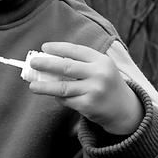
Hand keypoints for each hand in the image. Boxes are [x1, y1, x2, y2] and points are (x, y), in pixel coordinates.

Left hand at [27, 42, 143, 134]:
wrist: (125, 110)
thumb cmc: (106, 84)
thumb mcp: (101, 68)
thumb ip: (81, 63)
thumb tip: (49, 60)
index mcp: (101, 61)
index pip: (76, 50)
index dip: (58, 48)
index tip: (44, 48)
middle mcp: (99, 74)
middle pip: (66, 66)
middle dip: (46, 64)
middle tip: (33, 63)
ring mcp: (94, 91)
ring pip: (63, 87)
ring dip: (44, 86)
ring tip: (32, 86)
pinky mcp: (89, 105)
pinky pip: (67, 100)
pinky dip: (58, 98)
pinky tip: (54, 95)